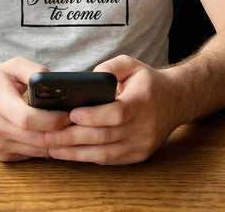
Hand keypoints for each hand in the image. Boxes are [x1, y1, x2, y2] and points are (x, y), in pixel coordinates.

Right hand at [0, 57, 70, 161]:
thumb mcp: (12, 66)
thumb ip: (34, 71)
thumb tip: (56, 83)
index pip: (28, 119)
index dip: (52, 119)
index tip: (67, 114)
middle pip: (36, 139)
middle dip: (60, 133)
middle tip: (76, 123)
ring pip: (36, 151)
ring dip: (56, 143)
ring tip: (69, 130)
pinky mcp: (1, 155)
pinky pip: (30, 155)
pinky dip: (44, 147)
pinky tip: (52, 135)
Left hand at [44, 55, 179, 164]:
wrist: (175, 100)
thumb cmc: (148, 81)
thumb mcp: (132, 64)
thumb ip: (110, 66)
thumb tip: (88, 77)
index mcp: (143, 101)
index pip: (117, 113)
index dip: (93, 116)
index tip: (71, 114)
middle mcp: (145, 126)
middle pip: (106, 137)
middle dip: (74, 137)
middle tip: (49, 135)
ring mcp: (142, 144)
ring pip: (106, 154)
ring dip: (76, 153)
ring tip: (52, 148)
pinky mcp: (138, 155)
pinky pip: (110, 160)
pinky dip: (88, 158)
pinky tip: (70, 153)